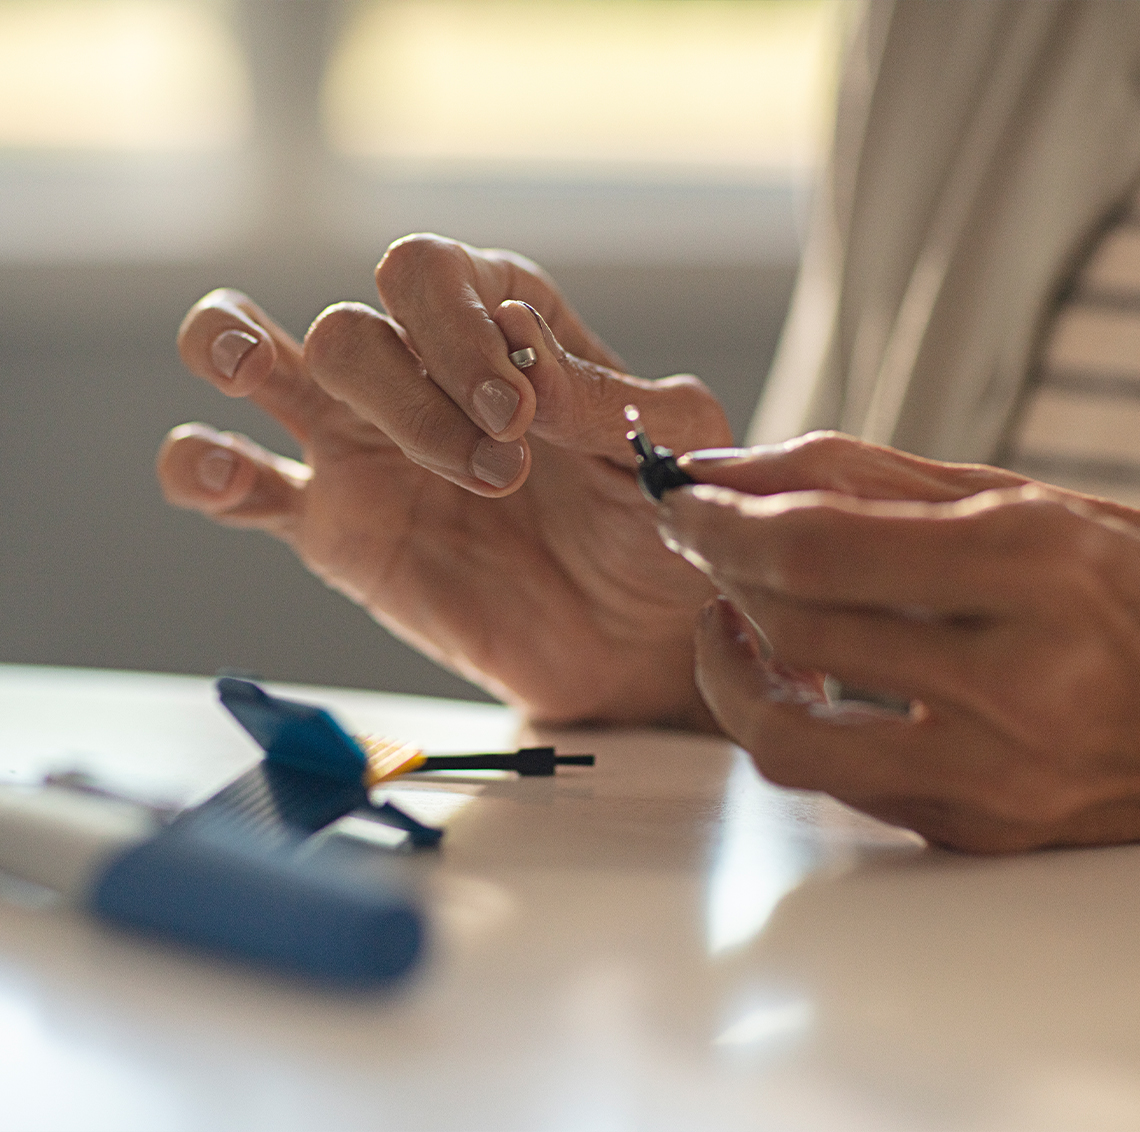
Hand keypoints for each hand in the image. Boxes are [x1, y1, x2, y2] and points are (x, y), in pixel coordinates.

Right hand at [158, 235, 731, 725]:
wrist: (631, 644)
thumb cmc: (655, 534)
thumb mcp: (666, 451)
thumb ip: (606, 399)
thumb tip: (521, 351)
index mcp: (499, 331)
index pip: (432, 275)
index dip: (459, 335)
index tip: (521, 419)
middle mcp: (420, 373)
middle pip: (348, 327)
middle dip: (411, 398)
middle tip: (499, 476)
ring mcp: (363, 447)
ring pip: (260, 357)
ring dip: (249, 356)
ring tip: (278, 385)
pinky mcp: (331, 525)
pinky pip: (231, 480)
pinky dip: (199, 464)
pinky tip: (221, 470)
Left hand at [658, 432, 1139, 851]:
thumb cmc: (1125, 587)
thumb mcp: (1016, 503)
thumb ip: (863, 483)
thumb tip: (731, 471)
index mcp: (1033, 568)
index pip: (818, 547)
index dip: (722, 523)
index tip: (681, 501)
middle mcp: (1018, 680)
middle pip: (796, 627)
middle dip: (718, 576)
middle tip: (699, 545)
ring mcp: (999, 773)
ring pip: (790, 740)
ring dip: (729, 675)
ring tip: (729, 621)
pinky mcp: (980, 830)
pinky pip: (840, 782)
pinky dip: (794, 722)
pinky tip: (797, 676)